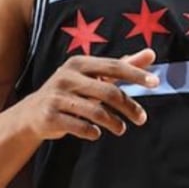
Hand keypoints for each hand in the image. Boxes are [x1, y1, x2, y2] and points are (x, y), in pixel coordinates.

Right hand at [21, 49, 158, 140]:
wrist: (33, 113)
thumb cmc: (70, 92)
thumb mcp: (93, 76)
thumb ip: (122, 66)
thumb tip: (151, 54)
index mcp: (79, 63)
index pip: (114, 67)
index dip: (136, 74)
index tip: (155, 83)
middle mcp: (67, 77)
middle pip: (108, 92)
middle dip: (129, 107)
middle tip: (142, 118)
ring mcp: (58, 97)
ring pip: (96, 112)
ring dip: (114, 123)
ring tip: (121, 129)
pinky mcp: (51, 116)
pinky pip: (80, 127)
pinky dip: (92, 132)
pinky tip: (97, 133)